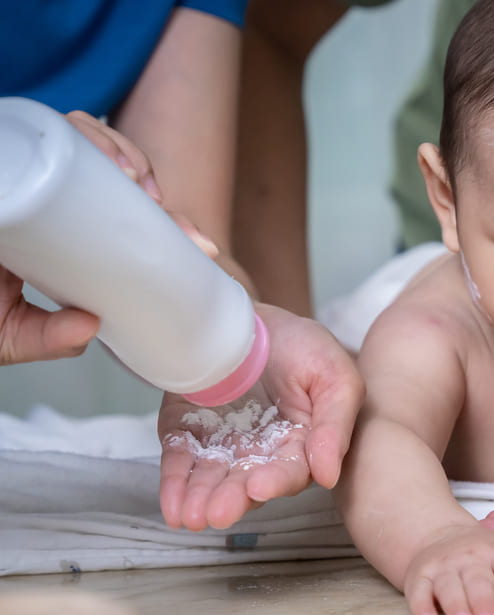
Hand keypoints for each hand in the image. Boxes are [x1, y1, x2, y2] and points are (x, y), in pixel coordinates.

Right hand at [0, 112, 220, 365]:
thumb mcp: (3, 334)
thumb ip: (43, 340)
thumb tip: (91, 332)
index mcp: (61, 234)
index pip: (126, 218)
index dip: (171, 227)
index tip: (203, 248)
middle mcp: (48, 196)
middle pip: (116, 174)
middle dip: (153, 185)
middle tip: (167, 213)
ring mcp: (26, 169)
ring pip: (88, 141)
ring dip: (122, 153)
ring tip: (135, 182)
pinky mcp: (9, 148)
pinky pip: (44, 124)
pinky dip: (82, 133)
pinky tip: (107, 159)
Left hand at [157, 303, 363, 530]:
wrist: (249, 316)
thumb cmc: (300, 344)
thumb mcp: (334, 375)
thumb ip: (336, 424)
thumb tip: (329, 476)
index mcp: (302, 444)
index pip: (291, 470)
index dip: (276, 481)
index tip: (259, 486)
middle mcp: (262, 454)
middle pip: (248, 482)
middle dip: (233, 499)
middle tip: (217, 512)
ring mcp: (223, 447)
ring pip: (212, 479)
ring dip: (202, 500)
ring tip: (191, 517)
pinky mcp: (188, 437)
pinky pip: (180, 463)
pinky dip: (174, 486)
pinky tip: (172, 509)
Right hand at [404, 524, 493, 614]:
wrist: (438, 533)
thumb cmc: (485, 554)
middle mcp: (471, 558)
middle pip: (479, 578)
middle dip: (484, 600)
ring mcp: (444, 566)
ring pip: (449, 584)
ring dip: (455, 604)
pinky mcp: (420, 575)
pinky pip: (418, 590)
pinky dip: (420, 605)